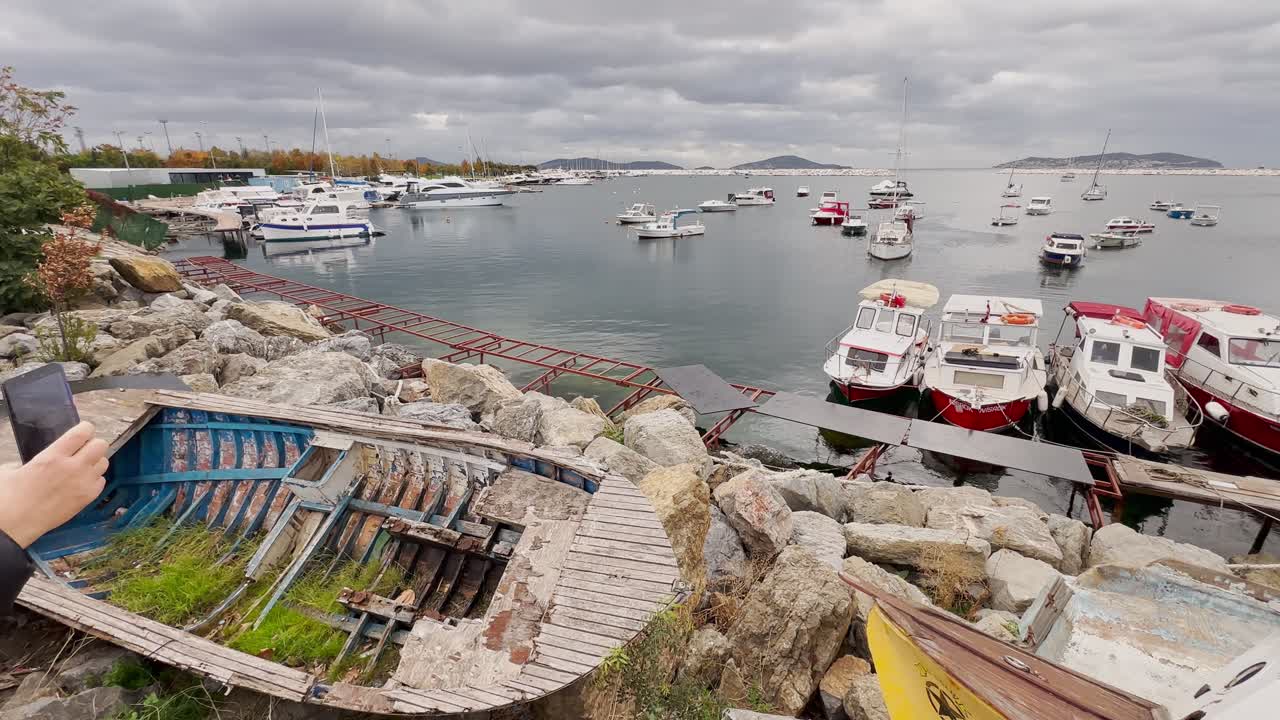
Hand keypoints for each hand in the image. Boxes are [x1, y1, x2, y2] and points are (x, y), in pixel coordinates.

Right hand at [0, 422, 107, 548]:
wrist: (15, 523)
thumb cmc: (9, 497)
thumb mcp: (12, 469)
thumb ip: (32, 460)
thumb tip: (40, 460)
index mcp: (53, 456)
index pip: (83, 432)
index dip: (86, 429)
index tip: (82, 433)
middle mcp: (73, 467)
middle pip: (101, 445)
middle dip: (93, 445)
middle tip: (83, 451)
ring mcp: (82, 483)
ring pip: (104, 462)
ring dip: (95, 463)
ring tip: (83, 468)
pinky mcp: (87, 498)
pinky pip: (101, 481)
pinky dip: (95, 480)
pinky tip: (82, 483)